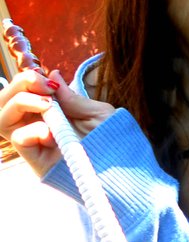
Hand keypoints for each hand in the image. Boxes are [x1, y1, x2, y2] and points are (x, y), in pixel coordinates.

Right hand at [0, 69, 114, 177]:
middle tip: (44, 86)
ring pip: (4, 119)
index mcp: (49, 113)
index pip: (22, 92)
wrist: (123, 166)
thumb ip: (72, 98)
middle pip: (5, 102)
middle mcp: (37, 126)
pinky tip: (51, 131)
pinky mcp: (37, 161)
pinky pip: (19, 140)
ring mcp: (35, 143)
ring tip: (47, 104)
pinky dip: (31, 129)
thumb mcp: (95, 112)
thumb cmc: (112, 139)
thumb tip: (53, 75)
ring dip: (21, 102)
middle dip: (19, 85)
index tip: (46, 78)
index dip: (27, 80)